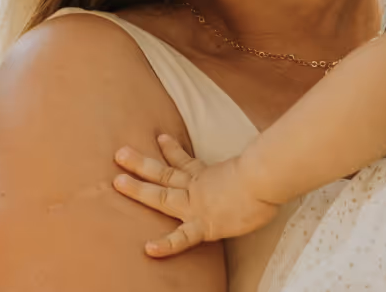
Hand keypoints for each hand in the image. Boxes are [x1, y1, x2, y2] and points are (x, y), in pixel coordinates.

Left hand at [112, 134, 279, 256]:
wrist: (265, 178)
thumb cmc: (267, 169)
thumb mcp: (254, 161)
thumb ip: (252, 160)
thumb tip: (270, 154)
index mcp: (209, 174)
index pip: (185, 161)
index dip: (171, 149)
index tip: (160, 137)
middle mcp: (198, 188)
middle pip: (163, 173)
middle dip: (140, 164)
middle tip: (120, 153)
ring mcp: (197, 206)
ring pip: (160, 196)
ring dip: (137, 188)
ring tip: (116, 181)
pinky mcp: (204, 225)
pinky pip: (181, 238)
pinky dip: (166, 245)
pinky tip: (149, 249)